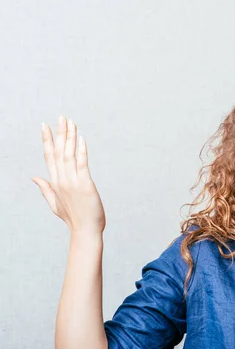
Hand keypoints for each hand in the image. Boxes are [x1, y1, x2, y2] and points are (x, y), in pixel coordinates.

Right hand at [32, 115, 105, 233]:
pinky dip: (81, 151)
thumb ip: (45, 189)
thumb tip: (34, 177)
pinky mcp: (85, 184)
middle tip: (61, 117)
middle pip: (58, 152)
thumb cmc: (74, 218)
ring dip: (70, 137)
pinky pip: (82, 164)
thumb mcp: (55, 203)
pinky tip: (81, 139)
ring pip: (69, 154)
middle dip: (59, 133)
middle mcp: (62, 180)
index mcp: (55, 183)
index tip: (44, 126)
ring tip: (71, 122)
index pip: (49, 157)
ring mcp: (72, 182)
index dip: (47, 140)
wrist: (86, 231)